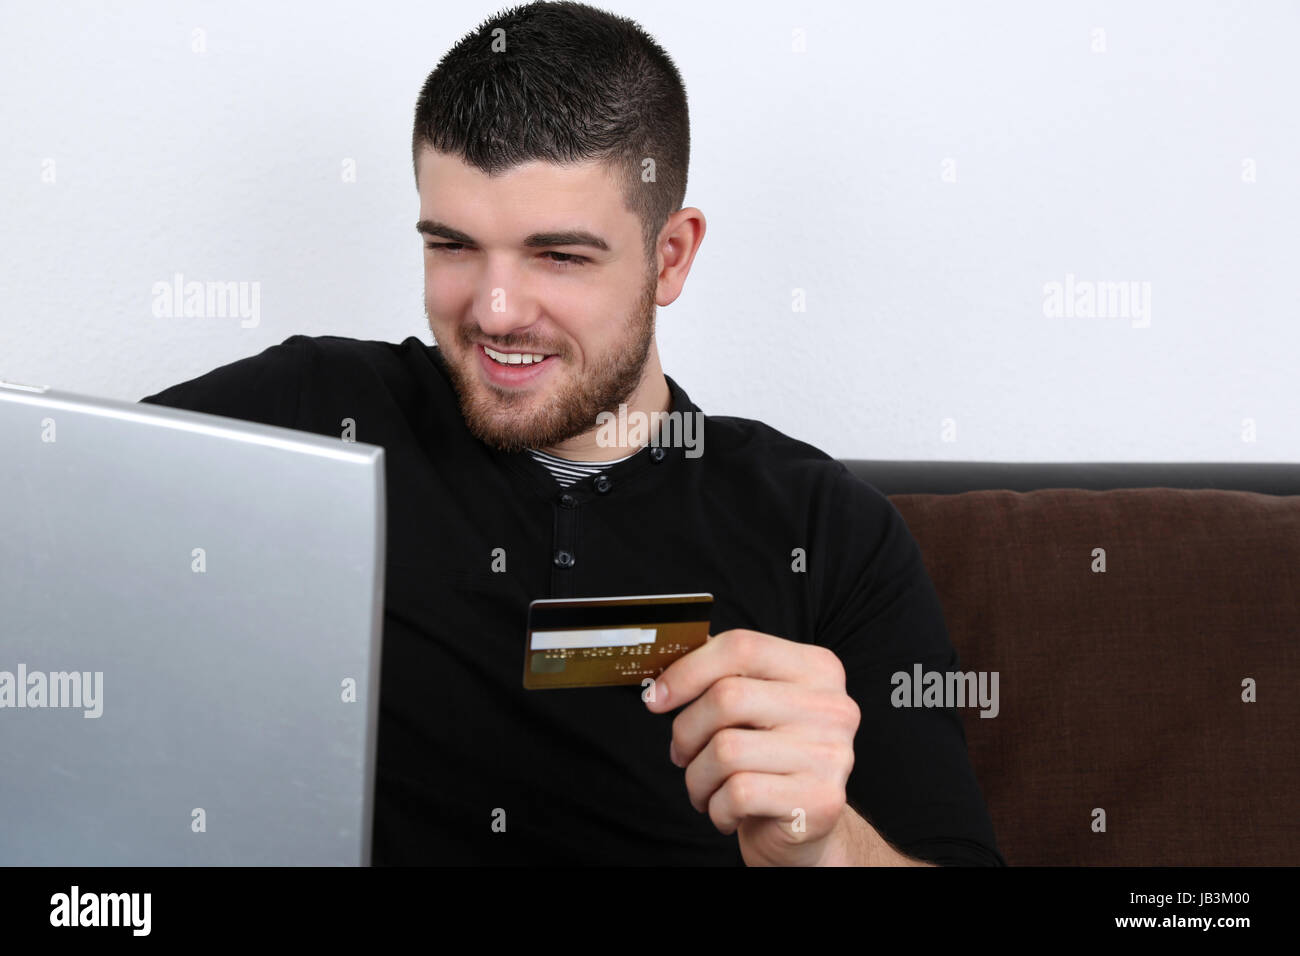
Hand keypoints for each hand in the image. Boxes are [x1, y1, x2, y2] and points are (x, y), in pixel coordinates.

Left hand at [643, 628, 860, 865]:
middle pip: (727, 697)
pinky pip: (739, 793)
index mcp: (816, 669)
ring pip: (726, 750)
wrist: (805, 828)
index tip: (656, 698)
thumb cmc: (769, 760)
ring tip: (704, 789)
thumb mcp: (754, 707)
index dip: (688, 670)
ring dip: (697, 777)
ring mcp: (831, 753)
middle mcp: (832, 705)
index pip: (742, 647)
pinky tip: (728, 812)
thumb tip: (668, 654)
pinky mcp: (820, 800)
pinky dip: (717, 807)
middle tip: (680, 754)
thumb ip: (722, 675)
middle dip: (686, 732)